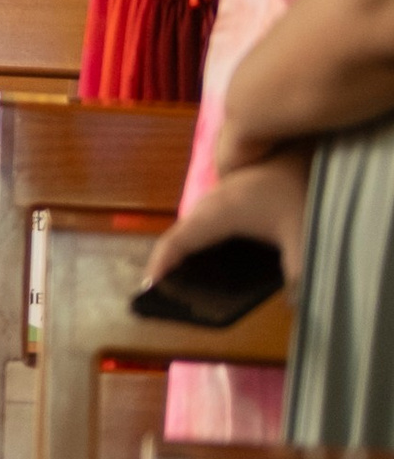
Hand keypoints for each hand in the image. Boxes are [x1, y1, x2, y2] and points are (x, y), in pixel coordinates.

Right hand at [143, 151, 309, 287]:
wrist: (309, 151)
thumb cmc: (303, 188)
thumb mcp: (304, 235)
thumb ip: (299, 273)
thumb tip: (294, 306)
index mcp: (221, 213)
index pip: (177, 241)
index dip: (160, 265)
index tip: (149, 289)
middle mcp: (212, 202)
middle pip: (179, 234)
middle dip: (166, 262)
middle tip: (162, 294)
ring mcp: (219, 195)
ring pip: (190, 226)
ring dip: (181, 250)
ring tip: (180, 279)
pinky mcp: (230, 194)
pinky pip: (202, 221)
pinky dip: (197, 240)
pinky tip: (210, 257)